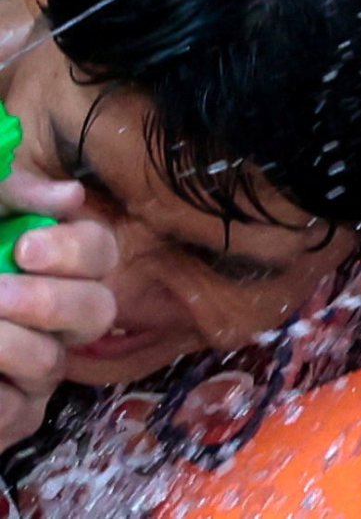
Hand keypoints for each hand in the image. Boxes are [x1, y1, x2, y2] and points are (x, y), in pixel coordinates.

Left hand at [0, 177, 120, 449]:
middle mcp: (62, 320)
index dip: (75, 252)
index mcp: (58, 271)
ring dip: (7, 344)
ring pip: (52, 361)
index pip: (100, 254)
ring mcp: (41, 372)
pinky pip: (14, 410)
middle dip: (49, 302)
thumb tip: (70, 196)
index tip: (25, 250)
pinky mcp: (17, 416)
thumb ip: (19, 195)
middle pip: (97, 310)